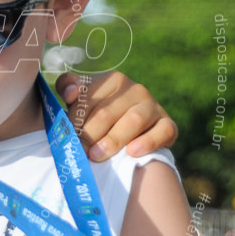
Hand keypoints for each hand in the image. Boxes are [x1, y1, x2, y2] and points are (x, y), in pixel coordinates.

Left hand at [56, 71, 177, 161]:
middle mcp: (136, 89)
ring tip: (97, 155)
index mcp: (113, 80)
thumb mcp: (80, 97)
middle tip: (79, 150)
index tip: (66, 135)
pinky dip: (148, 142)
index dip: (74, 119)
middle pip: (107, 112)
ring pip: (134, 121)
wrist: (129, 131)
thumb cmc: (97, 112)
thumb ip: (68, 86)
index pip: (89, 98)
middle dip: (90, 134)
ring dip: (113, 140)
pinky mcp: (167, 123)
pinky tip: (132, 152)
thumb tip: (70, 93)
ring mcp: (153, 106)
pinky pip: (162, 131)